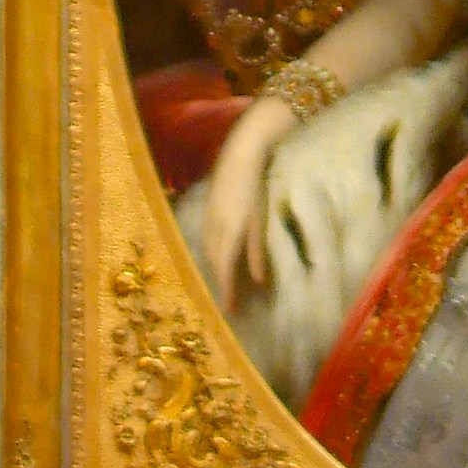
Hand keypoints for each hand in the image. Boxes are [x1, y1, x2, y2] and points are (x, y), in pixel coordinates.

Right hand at [194, 102, 286, 306]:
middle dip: (220, 285)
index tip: (230, 312)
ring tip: (223, 286)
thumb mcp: (260, 221)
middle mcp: (214, 231)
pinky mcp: (208, 213)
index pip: (225, 272)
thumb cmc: (255, 187)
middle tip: (228, 304)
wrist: (240, 155)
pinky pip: (207, 243)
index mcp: (229, 234)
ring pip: (209, 255)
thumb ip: (257, 251)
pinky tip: (219, 260)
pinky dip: (213, 257)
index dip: (227, 293)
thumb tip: (259, 282)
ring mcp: (208, 221)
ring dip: (215, 272)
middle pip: (214, 266)